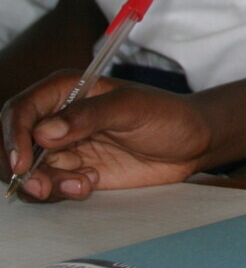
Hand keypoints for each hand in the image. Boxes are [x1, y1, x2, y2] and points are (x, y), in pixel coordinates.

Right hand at [3, 72, 211, 200]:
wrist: (192, 143)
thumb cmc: (167, 114)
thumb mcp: (132, 108)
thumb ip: (89, 116)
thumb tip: (45, 131)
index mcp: (67, 89)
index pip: (22, 110)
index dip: (14, 135)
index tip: (23, 163)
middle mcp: (59, 117)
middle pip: (15, 144)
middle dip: (23, 169)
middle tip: (44, 186)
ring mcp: (65, 146)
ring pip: (30, 171)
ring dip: (47, 184)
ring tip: (84, 184)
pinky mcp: (75, 170)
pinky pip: (50, 186)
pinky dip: (62, 191)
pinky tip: (91, 184)